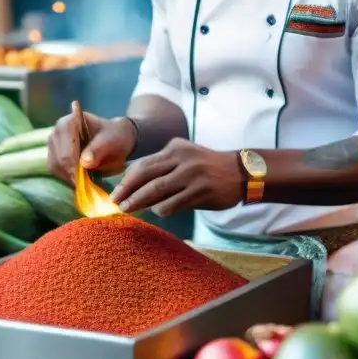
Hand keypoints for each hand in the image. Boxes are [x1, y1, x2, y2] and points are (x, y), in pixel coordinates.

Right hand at [46, 111, 136, 183]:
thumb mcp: (111, 141)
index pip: (65, 147)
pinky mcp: (54, 156)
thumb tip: (85, 163)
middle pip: (58, 158)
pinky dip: (66, 177)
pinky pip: (56, 171)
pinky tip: (79, 179)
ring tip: (84, 181)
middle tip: (85, 184)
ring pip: (55, 166)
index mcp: (69, 122)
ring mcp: (54, 144)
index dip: (72, 164)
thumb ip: (98, 149)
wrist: (113, 140)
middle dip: (71, 173)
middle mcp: (57, 131)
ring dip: (68, 177)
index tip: (82, 177)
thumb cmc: (113, 137)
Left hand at [109, 139, 242, 216]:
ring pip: (156, 190)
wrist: (241, 172)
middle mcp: (182, 159)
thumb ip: (163, 166)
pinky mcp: (201, 191)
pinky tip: (158, 211)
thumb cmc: (207, 166)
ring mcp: (192, 175)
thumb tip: (133, 183)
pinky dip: (162, 209)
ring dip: (139, 202)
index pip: (144, 163)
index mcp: (175, 147)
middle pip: (146, 175)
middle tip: (116, 202)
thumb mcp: (185, 157)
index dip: (127, 178)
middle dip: (127, 190)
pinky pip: (173, 204)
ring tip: (128, 209)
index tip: (117, 190)